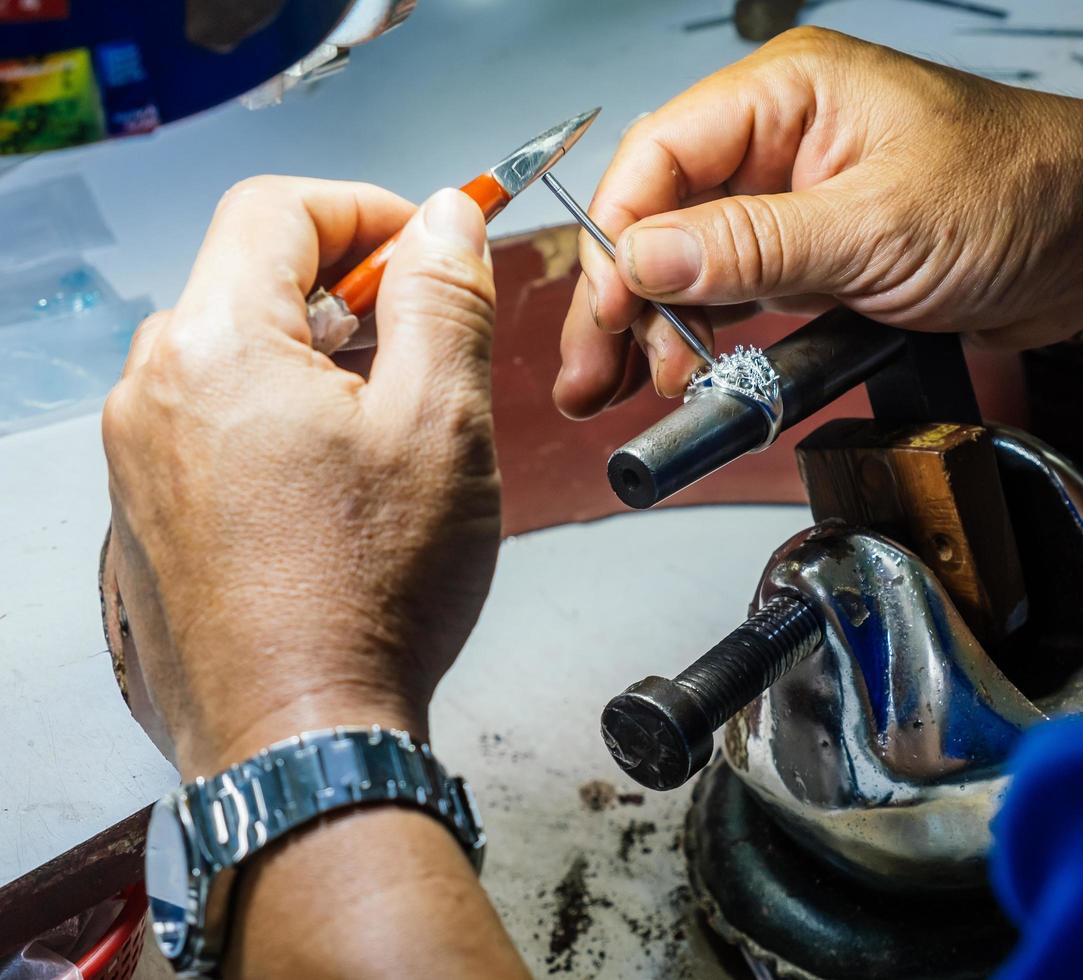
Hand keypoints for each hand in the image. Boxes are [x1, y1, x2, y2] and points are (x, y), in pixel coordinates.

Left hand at [103, 177, 500, 777]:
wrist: (300, 739)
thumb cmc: (369, 595)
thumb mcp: (442, 423)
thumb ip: (443, 298)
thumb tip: (446, 219)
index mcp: (217, 347)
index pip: (278, 208)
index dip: (367, 209)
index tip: (426, 244)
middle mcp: (152, 392)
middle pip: (250, 280)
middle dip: (347, 288)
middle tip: (423, 340)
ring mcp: (137, 459)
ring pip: (232, 355)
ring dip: (314, 358)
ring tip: (387, 424)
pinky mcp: (145, 516)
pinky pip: (210, 425)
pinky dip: (274, 420)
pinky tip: (335, 487)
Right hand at [554, 27, 1082, 416]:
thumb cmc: (1024, 192)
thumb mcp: (877, 226)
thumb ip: (753, 246)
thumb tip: (646, 258)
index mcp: (789, 94)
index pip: (660, 155)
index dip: (618, 236)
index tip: (606, 310)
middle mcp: (784, 141)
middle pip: (664, 213)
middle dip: (626, 295)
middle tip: (597, 371)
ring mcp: (801, 201)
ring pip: (697, 260)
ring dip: (666, 325)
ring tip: (651, 385)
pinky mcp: (823, 254)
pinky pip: (745, 291)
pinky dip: (716, 334)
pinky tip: (698, 371)